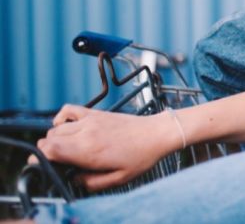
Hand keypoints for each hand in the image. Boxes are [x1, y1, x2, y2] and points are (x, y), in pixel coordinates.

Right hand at [31, 104, 179, 190]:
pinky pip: (68, 110)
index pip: (49, 150)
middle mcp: (86, 133)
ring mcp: (90, 120)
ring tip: (67, 149)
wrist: (157, 133)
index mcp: (89, 152)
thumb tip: (73, 178)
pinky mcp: (95, 113)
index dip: (40, 159)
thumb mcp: (117, 179)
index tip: (44, 166)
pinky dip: (61, 118)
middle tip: (60, 161)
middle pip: (48, 139)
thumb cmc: (140, 157)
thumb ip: (90, 183)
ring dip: (54, 139)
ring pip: (56, 128)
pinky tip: (68, 127)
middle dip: (47, 152)